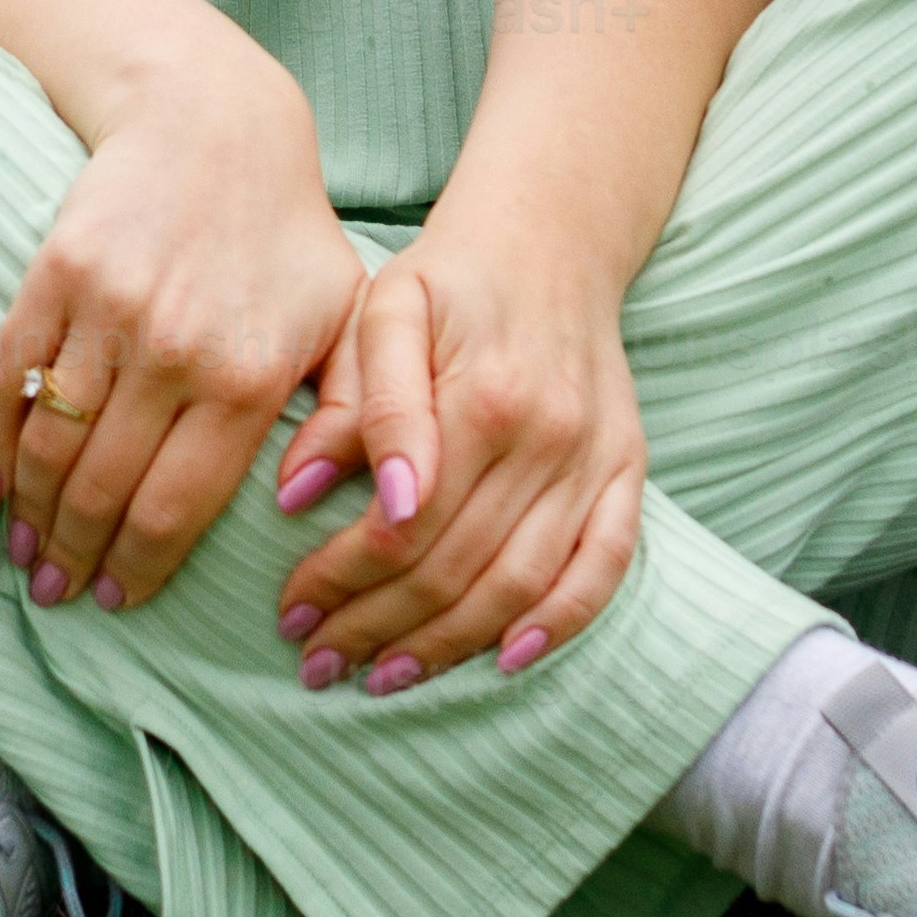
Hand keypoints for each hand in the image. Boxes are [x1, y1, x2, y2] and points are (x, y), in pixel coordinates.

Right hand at [0, 57, 364, 615]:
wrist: (212, 123)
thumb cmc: (286, 238)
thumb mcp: (348, 321)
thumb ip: (354, 416)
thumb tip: (311, 507)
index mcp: (248, 378)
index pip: (175, 509)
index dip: (136, 569)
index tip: (115, 601)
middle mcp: (177, 352)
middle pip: (104, 491)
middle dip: (72, 556)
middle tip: (54, 592)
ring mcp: (109, 313)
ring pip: (51, 445)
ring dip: (28, 513)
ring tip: (22, 549)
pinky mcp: (55, 275)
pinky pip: (8, 382)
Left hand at [266, 226, 644, 692]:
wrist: (551, 240)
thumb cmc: (450, 279)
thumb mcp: (382, 309)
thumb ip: (353, 403)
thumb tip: (299, 494)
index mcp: (481, 399)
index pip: (402, 529)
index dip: (340, 582)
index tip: (289, 613)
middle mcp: (547, 439)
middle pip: (454, 569)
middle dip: (376, 628)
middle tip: (317, 662)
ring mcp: (594, 461)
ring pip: (518, 586)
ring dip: (447, 646)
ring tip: (383, 676)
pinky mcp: (627, 470)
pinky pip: (604, 568)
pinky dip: (558, 623)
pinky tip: (502, 658)